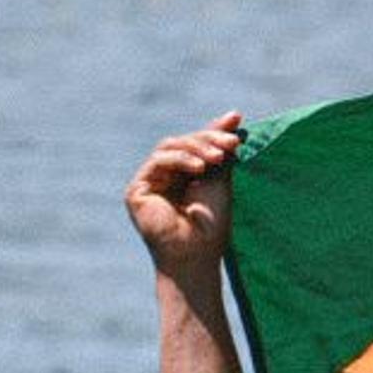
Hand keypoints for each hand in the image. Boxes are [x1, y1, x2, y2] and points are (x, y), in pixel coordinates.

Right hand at [127, 114, 246, 273]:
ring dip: (197, 147)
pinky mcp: (136, 190)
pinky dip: (180, 160)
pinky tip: (199, 168)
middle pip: (183, 142)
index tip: (236, 121)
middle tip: (231, 143)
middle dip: (208, 139)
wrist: (196, 256)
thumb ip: (222, 150)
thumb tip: (233, 116)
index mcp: (183, 176)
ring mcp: (148, 183)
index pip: (196, 145)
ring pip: (170, 147)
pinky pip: (157, 161)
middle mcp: (163, 177)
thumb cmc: (211, 226)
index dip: (214, 131)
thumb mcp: (220, 180)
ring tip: (219, 158)